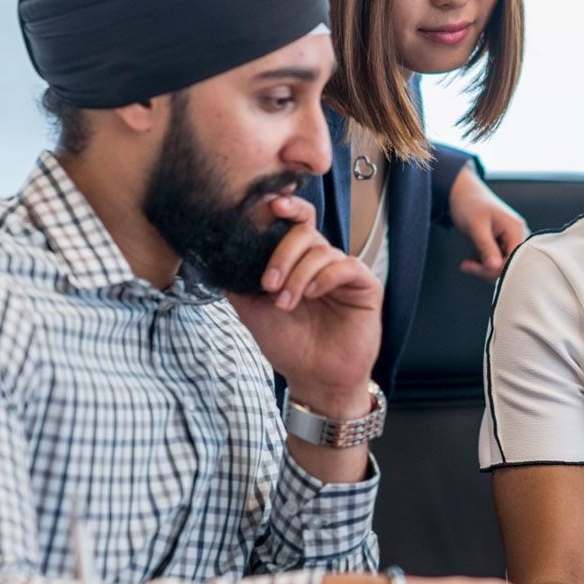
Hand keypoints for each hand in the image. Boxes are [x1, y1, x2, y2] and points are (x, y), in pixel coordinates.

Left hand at [227, 193, 381, 415]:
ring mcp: (344, 272)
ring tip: (286, 303)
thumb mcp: (252, 309)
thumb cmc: (288, 344)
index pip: (295, 222)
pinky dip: (325, 276)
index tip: (268, 205)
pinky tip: (312, 294)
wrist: (314, 379)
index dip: (285, 207)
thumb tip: (217, 253)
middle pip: (305, 230)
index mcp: (298, 261)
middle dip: (282, 252)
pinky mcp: (365, 286)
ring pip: (322, 250)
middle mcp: (322, 261)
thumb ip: (238, 280)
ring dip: (298, 274)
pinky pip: (347, 266)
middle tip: (268, 283)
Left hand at [447, 163, 527, 279]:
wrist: (463, 194)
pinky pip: (497, 261)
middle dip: (487, 270)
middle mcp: (518, 235)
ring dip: (484, 268)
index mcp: (516, 229)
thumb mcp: (476, 227)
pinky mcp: (503, 244)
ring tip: (467, 263)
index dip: (494, 269)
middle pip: (509, 265)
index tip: (473, 268)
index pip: (513, 260)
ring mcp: (511, 240)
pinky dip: (484, 263)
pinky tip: (472, 259)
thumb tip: (495, 268)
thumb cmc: (470, 205)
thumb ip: (486, 247)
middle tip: (467, 266)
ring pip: (502, 265)